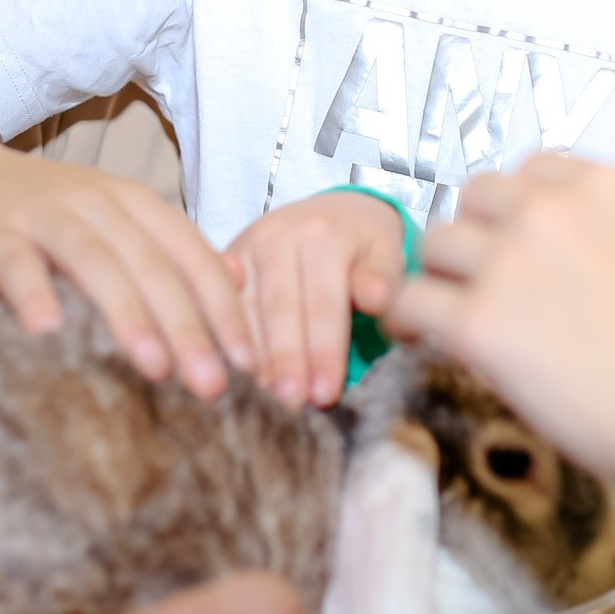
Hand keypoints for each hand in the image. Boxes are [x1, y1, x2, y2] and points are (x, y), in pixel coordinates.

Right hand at [0, 140, 253, 398]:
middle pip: (153, 265)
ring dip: (127, 314)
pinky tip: (46, 333)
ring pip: (95, 262)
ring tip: (154, 369)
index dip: (225, 309)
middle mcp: (96, 204)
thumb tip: (237, 279)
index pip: (192, 257)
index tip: (251, 365)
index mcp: (133, 205)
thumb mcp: (110, 220)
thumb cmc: (36, 213)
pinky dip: (32, 293)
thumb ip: (168, 248)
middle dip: (189, 327)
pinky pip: (14, 262)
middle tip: (214, 387)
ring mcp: (41, 214)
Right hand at [226, 191, 406, 408]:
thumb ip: (385, 278)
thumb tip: (375, 300)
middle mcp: (279, 235)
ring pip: (247, 308)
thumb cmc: (363, 244)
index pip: (323, 302)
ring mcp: (248, 245)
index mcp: (323, 234)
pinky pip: (228, 305)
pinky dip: (236, 342)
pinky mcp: (228, 258)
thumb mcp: (386, 252)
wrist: (333, 211)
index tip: (327, 393)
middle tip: (294, 402)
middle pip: (280, 307)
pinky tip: (247, 374)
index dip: (324, 351)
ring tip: (270, 396)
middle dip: (287, 359)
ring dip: (258, 356)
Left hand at [389, 154, 614, 492]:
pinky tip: (424, 342)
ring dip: (443, 277)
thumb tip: (577, 275)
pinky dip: (410, 321)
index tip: (520, 244)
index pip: (532, 170)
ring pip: (434, 244)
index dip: (518, 212)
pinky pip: (409, 302)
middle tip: (485, 284)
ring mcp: (509, 260)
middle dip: (478, 238)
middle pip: (474, 199)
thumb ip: (613, 245)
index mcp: (606, 186)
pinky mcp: (478, 321)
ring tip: (456, 318)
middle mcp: (551, 207)